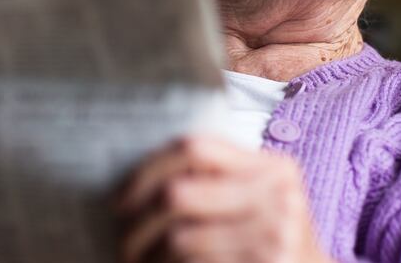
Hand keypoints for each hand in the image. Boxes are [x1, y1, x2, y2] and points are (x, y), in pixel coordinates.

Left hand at [117, 135, 332, 262]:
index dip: (147, 170)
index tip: (122, 198)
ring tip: (134, 259)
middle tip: (122, 238)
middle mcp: (278, 197)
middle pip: (178, 193)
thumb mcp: (261, 202)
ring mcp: (275, 237)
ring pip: (178, 238)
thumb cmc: (275, 243)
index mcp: (274, 168)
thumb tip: (139, 178)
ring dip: (146, 254)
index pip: (194, 147)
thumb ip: (220, 180)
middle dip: (138, 220)